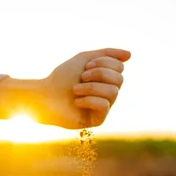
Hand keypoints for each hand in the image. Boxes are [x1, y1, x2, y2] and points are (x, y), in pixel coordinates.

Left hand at [0, 48, 130, 128]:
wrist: (45, 96)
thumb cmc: (62, 78)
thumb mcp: (85, 59)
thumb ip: (107, 54)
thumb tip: (130, 55)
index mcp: (107, 78)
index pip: (119, 67)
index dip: (103, 63)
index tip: (85, 66)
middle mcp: (108, 93)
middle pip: (119, 79)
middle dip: (99, 74)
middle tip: (82, 77)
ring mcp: (104, 107)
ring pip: (113, 92)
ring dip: (91, 87)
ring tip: (75, 89)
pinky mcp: (98, 120)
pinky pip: (104, 106)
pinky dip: (89, 100)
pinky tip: (76, 102)